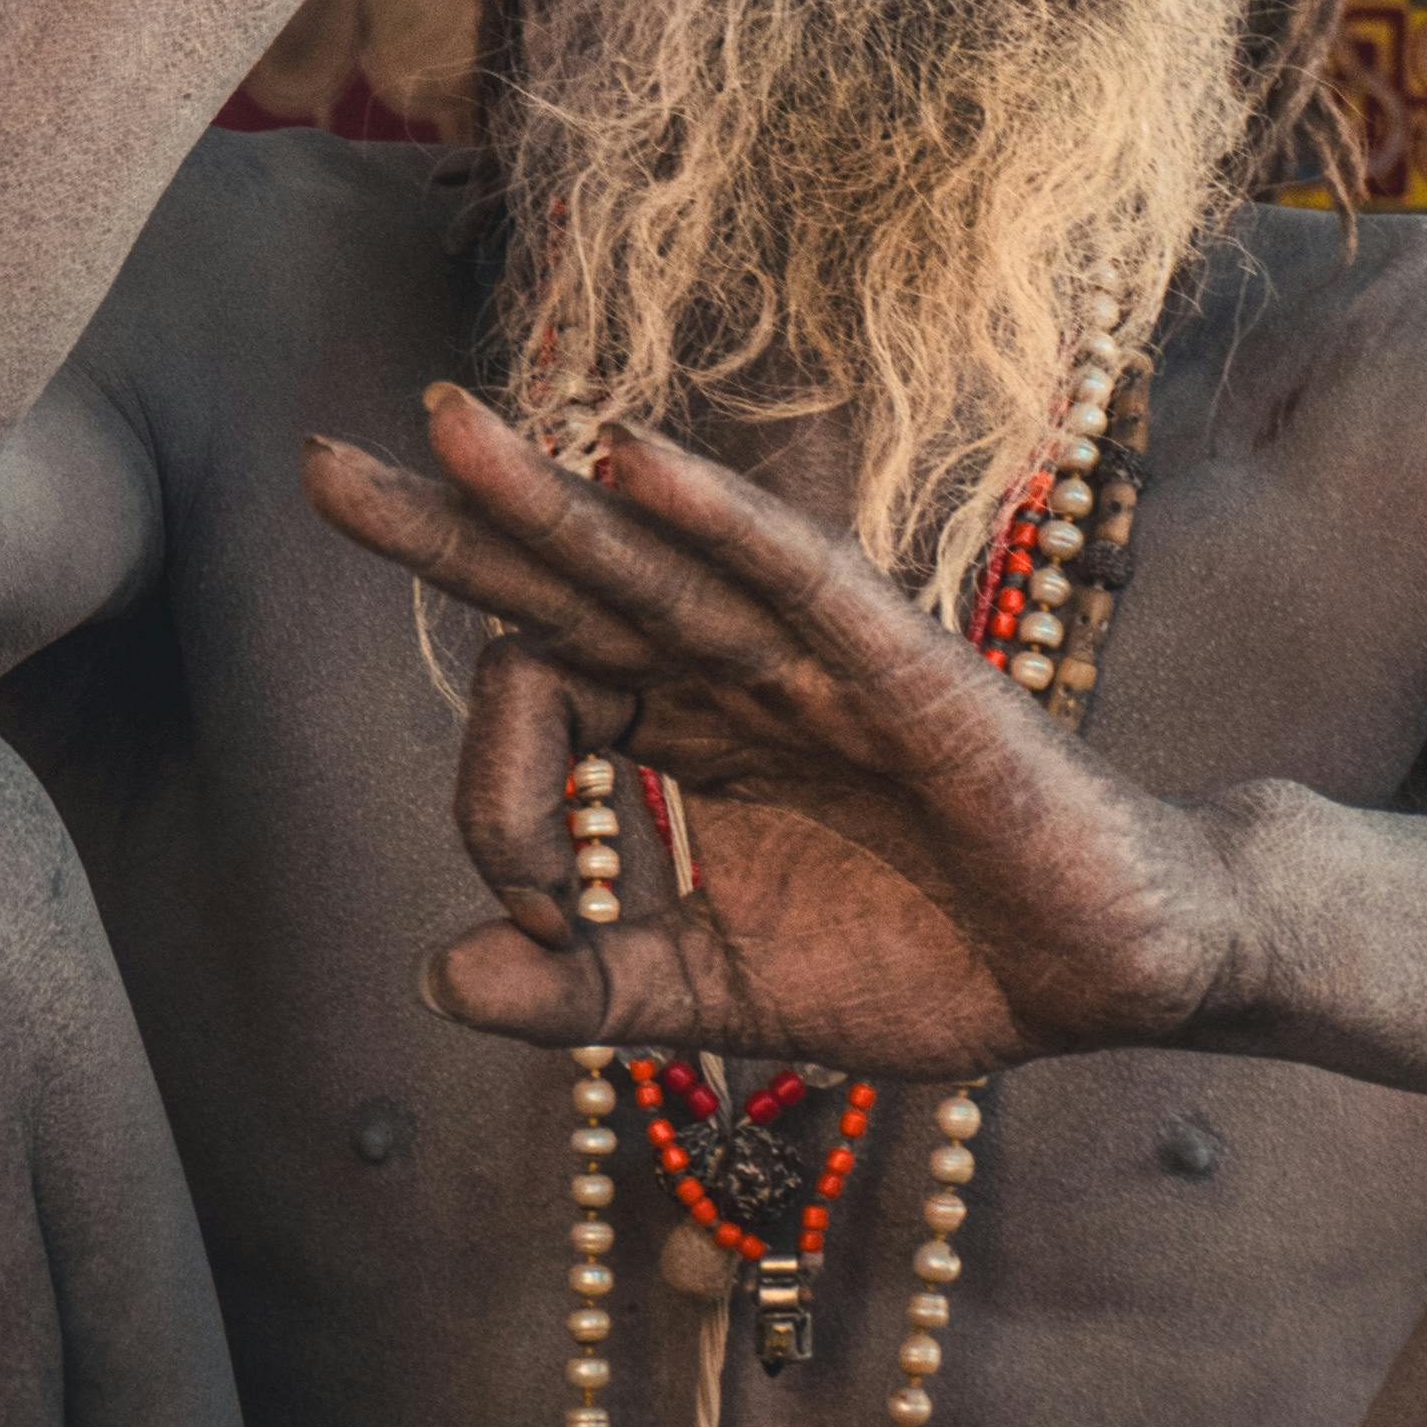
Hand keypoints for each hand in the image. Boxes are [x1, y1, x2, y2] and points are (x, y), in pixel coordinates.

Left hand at [303, 385, 1246, 1071]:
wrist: (1106, 976)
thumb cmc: (935, 959)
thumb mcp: (728, 998)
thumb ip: (591, 987)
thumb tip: (435, 976)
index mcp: (694, 729)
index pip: (543, 707)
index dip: (497, 808)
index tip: (533, 913)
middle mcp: (740, 671)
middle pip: (570, 582)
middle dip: (446, 527)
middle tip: (320, 466)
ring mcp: (822, 661)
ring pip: (662, 564)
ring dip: (551, 499)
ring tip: (444, 428)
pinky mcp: (910, 675)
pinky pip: (800, 578)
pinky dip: (722, 516)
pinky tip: (636, 461)